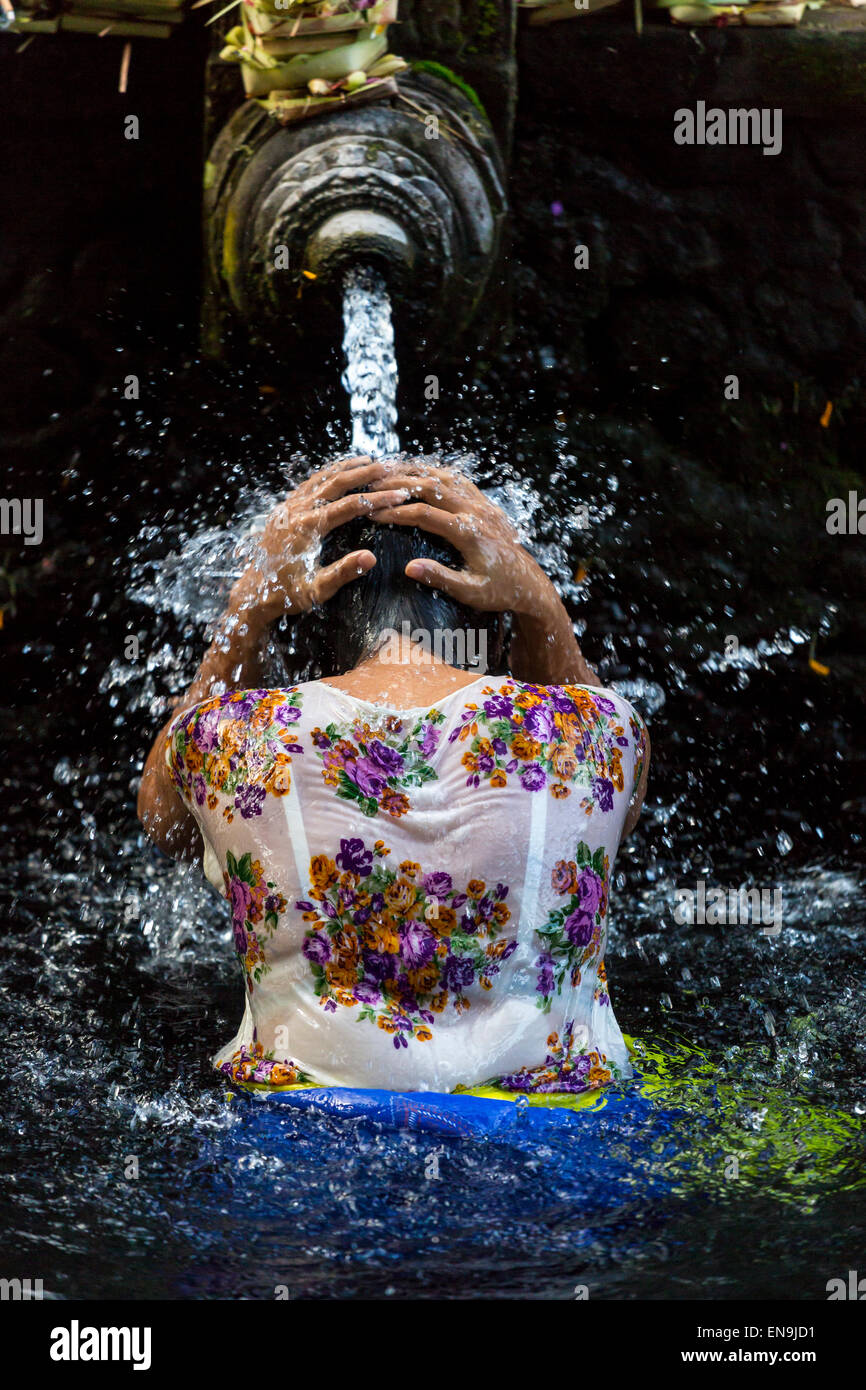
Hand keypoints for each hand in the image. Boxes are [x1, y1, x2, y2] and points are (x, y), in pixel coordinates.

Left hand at [230, 455, 408, 627]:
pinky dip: (327, 474)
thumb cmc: (287, 594)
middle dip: (364, 473)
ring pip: (321, 478)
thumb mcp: (317, 590)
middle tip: (388, 466)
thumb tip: (370, 558)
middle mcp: (295, 512)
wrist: (254, 592)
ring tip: (368, 461)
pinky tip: (339, 471)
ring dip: (345, 468)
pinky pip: (308, 484)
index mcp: (306, 529)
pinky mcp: (283, 509)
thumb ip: (343, 572)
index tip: (399, 494)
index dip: (377, 498)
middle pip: (336, 482)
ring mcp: (287, 507)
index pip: (350, 506)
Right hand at [366, 461, 557, 617]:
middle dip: (398, 484)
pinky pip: (458, 480)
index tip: (372, 514)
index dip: (395, 512)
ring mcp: (482, 505)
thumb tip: (409, 567)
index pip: (424, 513)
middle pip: (431, 486)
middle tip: (371, 484)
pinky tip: (420, 473)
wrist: (530, 584)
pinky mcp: (486, 505)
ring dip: (415, 472)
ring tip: (388, 471)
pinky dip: (436, 473)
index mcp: (469, 532)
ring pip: (444, 477)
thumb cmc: (500, 592)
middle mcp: (476, 512)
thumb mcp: (471, 593)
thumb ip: (441, 578)